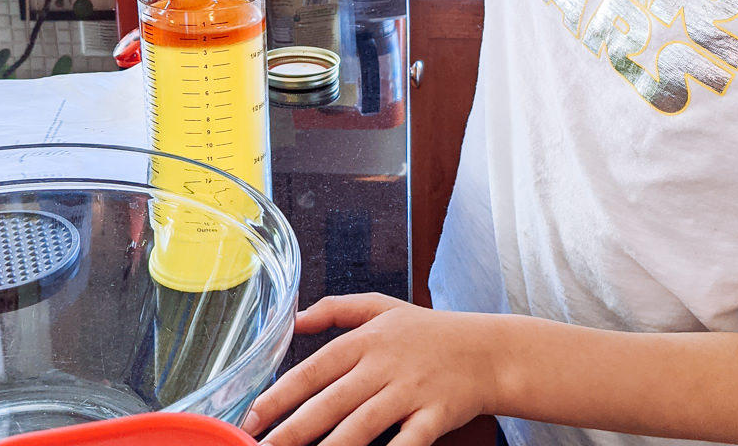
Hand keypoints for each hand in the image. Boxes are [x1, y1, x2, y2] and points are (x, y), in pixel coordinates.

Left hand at [242, 294, 497, 445]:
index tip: (250, 417)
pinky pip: (407, 443)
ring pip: (362, 426)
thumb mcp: (382, 306)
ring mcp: (410, 391)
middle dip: (291, 431)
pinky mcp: (435, 416)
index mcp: (367, 338)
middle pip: (330, 402)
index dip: (281, 394)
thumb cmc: (429, 331)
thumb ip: (336, 309)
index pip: (315, 368)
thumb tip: (294, 318)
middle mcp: (384, 364)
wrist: (487, 350)